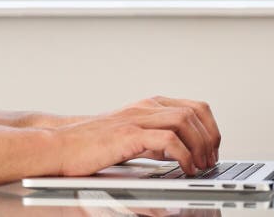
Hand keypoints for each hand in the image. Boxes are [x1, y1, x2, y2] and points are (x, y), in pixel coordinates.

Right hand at [52, 96, 220, 176]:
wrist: (61, 145)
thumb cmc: (90, 144)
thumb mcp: (130, 136)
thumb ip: (155, 139)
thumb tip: (180, 150)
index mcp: (147, 105)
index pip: (194, 106)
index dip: (210, 128)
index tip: (212, 149)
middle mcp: (144, 107)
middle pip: (195, 111)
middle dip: (210, 138)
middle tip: (210, 161)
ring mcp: (136, 119)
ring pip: (184, 121)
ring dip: (199, 146)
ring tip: (199, 166)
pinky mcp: (128, 135)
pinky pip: (167, 140)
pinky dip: (183, 155)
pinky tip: (184, 168)